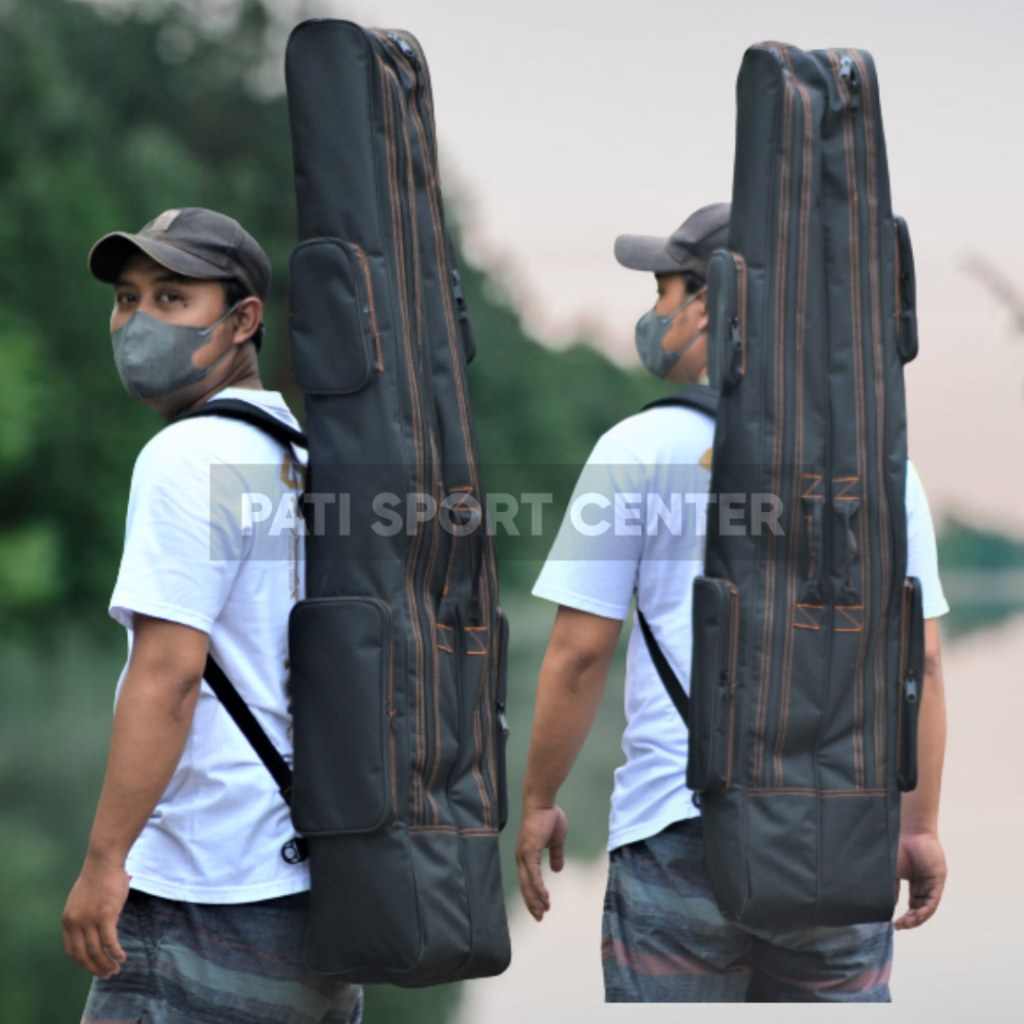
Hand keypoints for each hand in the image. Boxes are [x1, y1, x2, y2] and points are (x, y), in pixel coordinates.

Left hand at [62, 855, 129, 977]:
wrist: (103, 862)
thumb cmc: (98, 878)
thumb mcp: (81, 901)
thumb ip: (83, 917)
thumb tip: (93, 933)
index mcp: (68, 920)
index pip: (72, 951)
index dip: (82, 963)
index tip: (93, 968)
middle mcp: (76, 923)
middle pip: (84, 954)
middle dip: (95, 968)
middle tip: (107, 974)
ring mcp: (90, 920)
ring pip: (97, 950)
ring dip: (107, 963)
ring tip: (116, 968)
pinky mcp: (106, 915)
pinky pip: (110, 941)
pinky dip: (116, 952)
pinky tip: (122, 956)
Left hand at [516, 802, 568, 921]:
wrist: (543, 803)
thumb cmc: (549, 818)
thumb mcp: (556, 841)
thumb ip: (556, 855)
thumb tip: (557, 869)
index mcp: (527, 856)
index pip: (529, 881)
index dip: (534, 895)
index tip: (542, 908)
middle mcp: (522, 858)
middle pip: (525, 887)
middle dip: (532, 903)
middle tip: (540, 917)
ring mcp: (524, 855)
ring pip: (527, 884)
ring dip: (535, 899)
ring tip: (543, 912)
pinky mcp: (528, 852)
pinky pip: (533, 875)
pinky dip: (538, 888)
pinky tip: (544, 897)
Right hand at [894, 831, 946, 929]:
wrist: (910, 832)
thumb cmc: (899, 847)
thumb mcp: (892, 872)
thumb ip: (892, 888)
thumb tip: (888, 906)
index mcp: (915, 883)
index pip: (912, 904)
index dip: (905, 915)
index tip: (894, 923)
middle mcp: (925, 885)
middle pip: (920, 908)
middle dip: (911, 920)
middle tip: (900, 926)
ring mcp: (932, 884)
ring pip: (926, 907)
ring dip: (917, 918)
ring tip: (906, 924)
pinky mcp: (938, 880)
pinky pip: (932, 900)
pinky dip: (925, 910)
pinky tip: (916, 916)